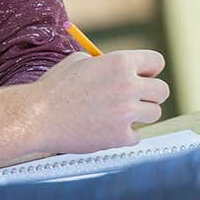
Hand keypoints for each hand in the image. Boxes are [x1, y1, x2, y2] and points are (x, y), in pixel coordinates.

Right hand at [32, 50, 169, 153]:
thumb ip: (107, 64)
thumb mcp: (81, 62)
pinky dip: (125, 135)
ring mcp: (126, 113)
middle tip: (135, 99)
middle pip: (162, 90)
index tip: (143, 77)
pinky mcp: (120, 137)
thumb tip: (126, 70)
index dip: (150, 69)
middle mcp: (128, 86)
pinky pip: (137, 136)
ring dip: (140, 114)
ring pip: (155, 113)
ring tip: (120, 114)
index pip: (156, 62)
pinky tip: (108, 130)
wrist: (37, 117)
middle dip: (150, 94)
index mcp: (120, 62)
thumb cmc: (55, 87)